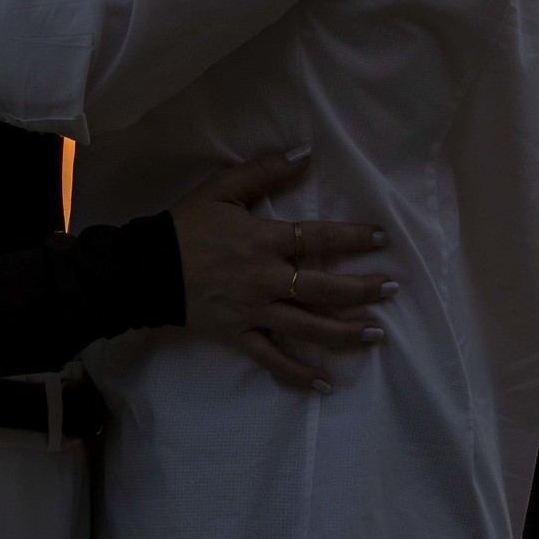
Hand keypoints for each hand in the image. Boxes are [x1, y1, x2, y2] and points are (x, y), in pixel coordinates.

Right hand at [170, 148, 395, 392]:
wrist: (146, 267)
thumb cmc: (187, 224)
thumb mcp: (223, 188)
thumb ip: (266, 170)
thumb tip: (306, 153)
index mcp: (265, 240)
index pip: (319, 238)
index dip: (354, 238)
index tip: (382, 239)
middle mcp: (267, 279)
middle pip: (324, 289)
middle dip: (362, 290)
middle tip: (391, 290)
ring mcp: (255, 312)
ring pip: (309, 328)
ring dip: (346, 333)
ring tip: (377, 334)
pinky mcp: (240, 337)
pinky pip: (275, 361)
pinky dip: (300, 375)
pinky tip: (326, 385)